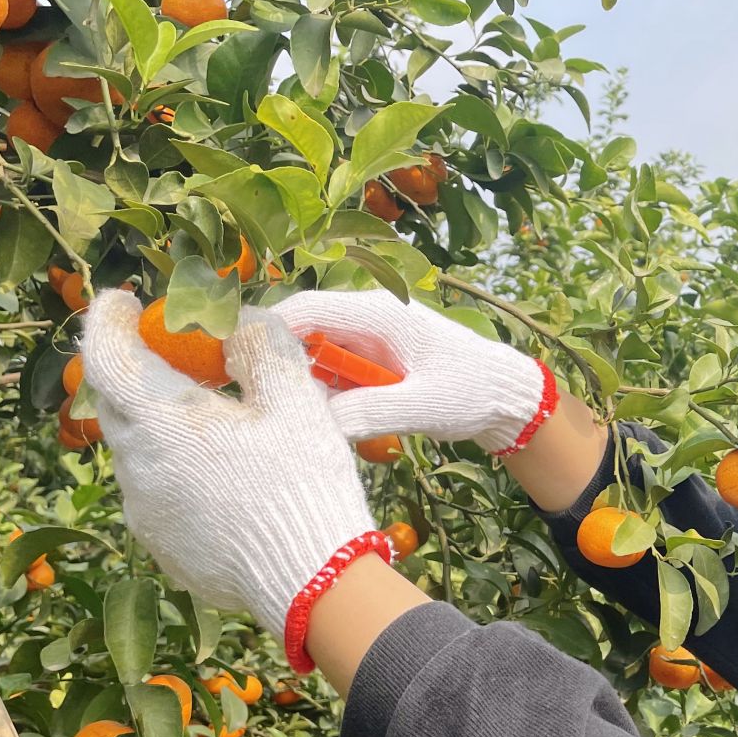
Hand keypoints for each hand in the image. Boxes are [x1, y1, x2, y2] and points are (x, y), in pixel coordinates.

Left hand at [81, 290, 379, 636]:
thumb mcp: (295, 397)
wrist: (314, 582)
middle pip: (119, 402)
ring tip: (216, 421)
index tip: (121, 300)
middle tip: (179, 355)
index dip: (106, 320)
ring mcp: (144, 511)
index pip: (105, 355)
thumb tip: (233, 322)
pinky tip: (226, 476)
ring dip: (165, 425)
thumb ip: (258, 344)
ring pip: (140, 449)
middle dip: (140, 370)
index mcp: (161, 422)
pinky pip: (158, 490)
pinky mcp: (162, 544)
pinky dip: (180, 468)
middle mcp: (136, 466)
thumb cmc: (303, 482)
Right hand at [268, 288, 552, 453]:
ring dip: (295, 386)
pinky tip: (318, 426)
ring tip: (282, 419)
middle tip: (248, 402)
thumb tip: (318, 424)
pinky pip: (326, 379)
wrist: (505, 398)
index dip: (263, 332)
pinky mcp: (366, 367)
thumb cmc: (474, 390)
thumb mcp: (425, 404)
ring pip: (307, 359)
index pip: (303, 310)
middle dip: (271, 363)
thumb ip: (372, 411)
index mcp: (377, 314)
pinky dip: (318, 399)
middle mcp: (364, 321)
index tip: (233, 365)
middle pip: (296, 333)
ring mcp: (364, 344)